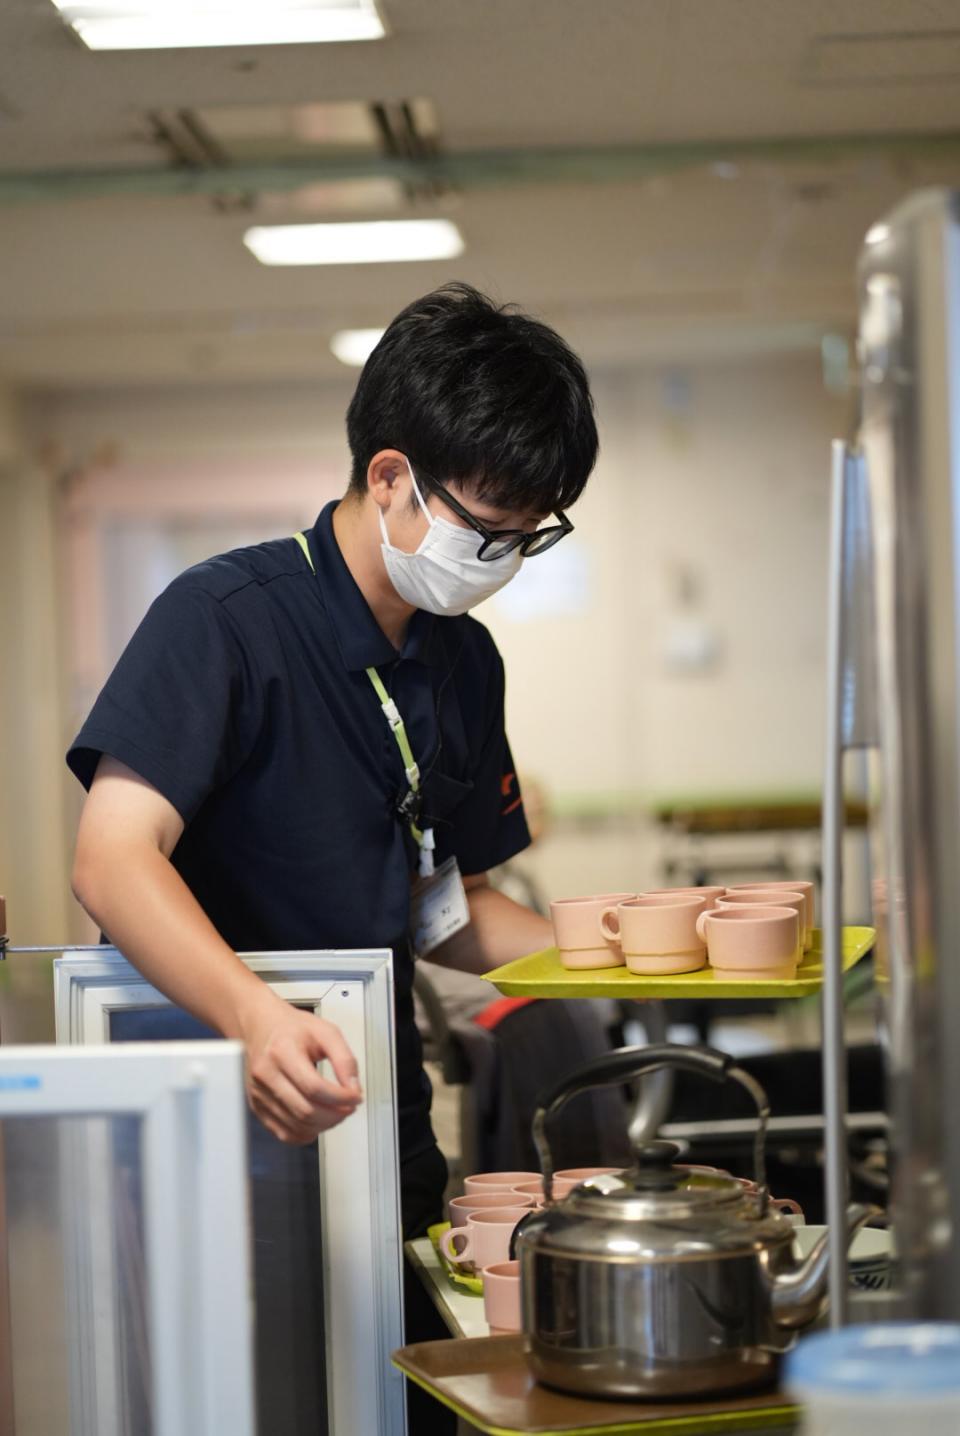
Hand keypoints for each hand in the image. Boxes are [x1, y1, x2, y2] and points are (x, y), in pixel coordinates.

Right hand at [236, 987, 362, 1144]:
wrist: (261, 1026)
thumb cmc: (291, 1028)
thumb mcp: (326, 1032)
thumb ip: (344, 1059)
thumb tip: (353, 1088)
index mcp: (282, 1051)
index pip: (314, 1087)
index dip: (340, 1098)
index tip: (355, 1097)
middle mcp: (266, 1074)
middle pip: (305, 1110)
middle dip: (335, 1115)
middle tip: (349, 1107)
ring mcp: (259, 1093)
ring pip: (296, 1125)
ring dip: (323, 1125)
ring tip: (336, 1113)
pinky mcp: (257, 1106)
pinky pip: (283, 1132)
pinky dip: (305, 1133)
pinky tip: (317, 1123)